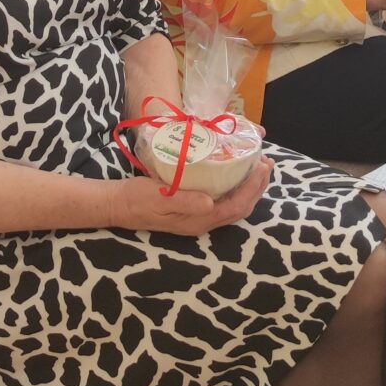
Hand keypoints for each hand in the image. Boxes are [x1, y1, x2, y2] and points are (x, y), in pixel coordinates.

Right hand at [109, 157, 271, 234]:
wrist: (118, 206)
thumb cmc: (137, 200)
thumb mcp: (158, 198)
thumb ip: (183, 201)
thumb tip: (210, 203)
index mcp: (198, 220)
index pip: (236, 206)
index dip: (253, 188)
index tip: (263, 166)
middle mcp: (203, 222)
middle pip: (240, 208)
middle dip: (257, 187)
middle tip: (267, 163)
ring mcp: (198, 217)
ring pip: (234, 205)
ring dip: (249, 188)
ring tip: (258, 168)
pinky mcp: (192, 208)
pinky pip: (223, 201)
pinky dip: (236, 187)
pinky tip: (235, 174)